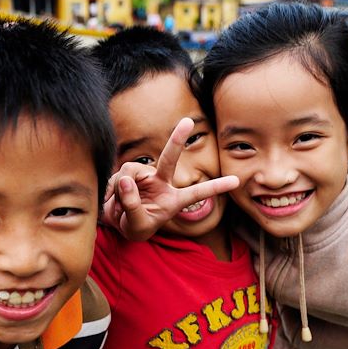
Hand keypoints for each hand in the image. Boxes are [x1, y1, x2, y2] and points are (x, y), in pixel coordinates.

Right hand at [102, 118, 238, 240]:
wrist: (116, 222)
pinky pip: (119, 175)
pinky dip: (113, 188)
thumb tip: (125, 180)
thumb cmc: (134, 226)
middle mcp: (162, 183)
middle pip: (169, 159)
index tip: (236, 180)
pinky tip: (112, 199)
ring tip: (118, 206)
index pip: (198, 192)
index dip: (216, 187)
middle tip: (188, 121)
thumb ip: (133, 206)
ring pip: (131, 171)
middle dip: (178, 139)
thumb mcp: (136, 225)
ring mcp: (145, 176)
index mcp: (174, 200)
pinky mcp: (129, 173)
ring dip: (121, 189)